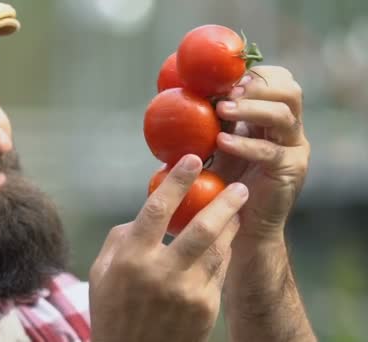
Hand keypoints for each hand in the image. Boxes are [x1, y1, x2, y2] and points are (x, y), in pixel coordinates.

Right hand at [89, 155, 248, 341]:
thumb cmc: (112, 311)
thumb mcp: (102, 272)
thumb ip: (122, 238)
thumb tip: (146, 213)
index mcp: (131, 258)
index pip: (158, 209)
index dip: (177, 180)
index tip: (192, 160)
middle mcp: (161, 272)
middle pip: (201, 226)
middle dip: (224, 201)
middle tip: (238, 185)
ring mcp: (188, 291)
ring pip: (218, 247)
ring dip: (231, 224)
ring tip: (239, 208)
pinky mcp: (206, 308)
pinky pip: (219, 271)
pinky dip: (224, 251)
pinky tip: (227, 240)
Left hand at [211, 66, 309, 244]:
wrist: (240, 225)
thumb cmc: (221, 182)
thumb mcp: (213, 145)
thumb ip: (206, 120)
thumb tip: (169, 92)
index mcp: (272, 117)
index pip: (278, 80)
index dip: (255, 75)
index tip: (226, 79)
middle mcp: (289, 128)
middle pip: (289, 90)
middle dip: (257, 87)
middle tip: (227, 93)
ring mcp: (294, 148)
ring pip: (283, 114)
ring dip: (250, 109)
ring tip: (221, 110)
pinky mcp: (291, 170)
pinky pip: (271, 151)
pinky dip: (245, 144)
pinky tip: (222, 142)